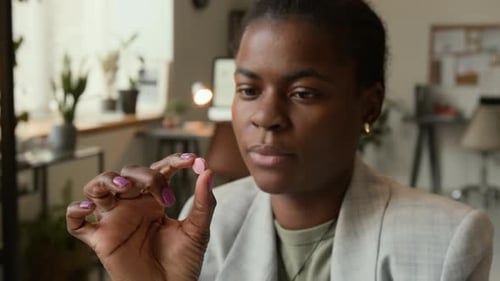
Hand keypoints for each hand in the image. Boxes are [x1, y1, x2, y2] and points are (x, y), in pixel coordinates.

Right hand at [66, 153, 215, 280]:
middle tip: (165, 197)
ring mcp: (114, 221)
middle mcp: (132, 206)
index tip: (191, 160)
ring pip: (97, 188)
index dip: (173, 161)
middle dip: (145, 176)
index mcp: (154, 201)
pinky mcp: (100, 240)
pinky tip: (88, 207)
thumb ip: (203, 202)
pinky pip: (76, 224)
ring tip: (123, 186)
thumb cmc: (183, 263)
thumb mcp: (198, 231)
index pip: (158, 170)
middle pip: (128, 173)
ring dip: (106, 180)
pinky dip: (75, 212)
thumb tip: (207, 170)